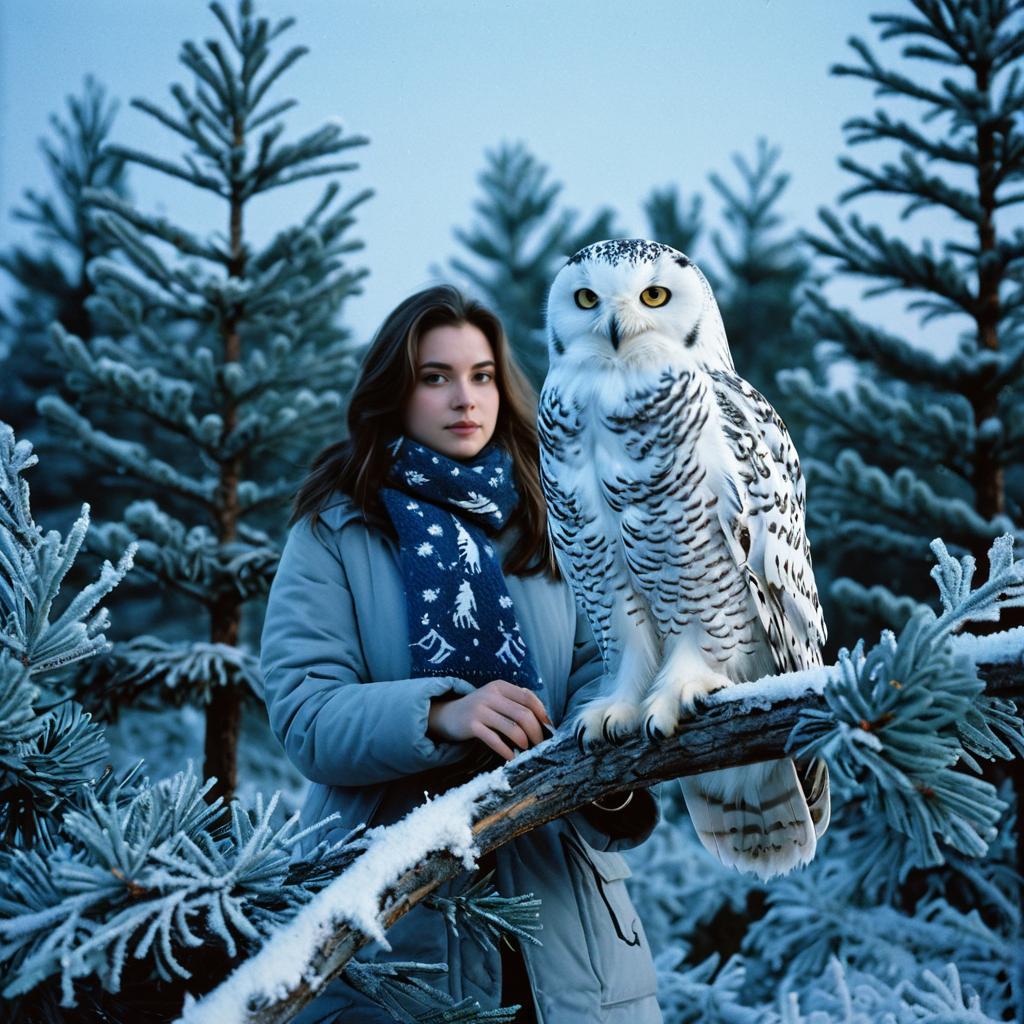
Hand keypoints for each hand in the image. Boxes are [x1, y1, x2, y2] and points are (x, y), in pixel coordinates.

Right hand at [428, 679, 552, 760]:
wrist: (447, 715)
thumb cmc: (479, 709)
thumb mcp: (496, 698)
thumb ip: (516, 702)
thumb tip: (543, 718)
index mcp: (500, 686)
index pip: (528, 697)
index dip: (542, 713)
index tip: (548, 727)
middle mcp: (490, 695)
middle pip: (523, 714)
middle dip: (536, 732)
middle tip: (540, 744)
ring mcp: (480, 710)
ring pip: (512, 728)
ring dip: (524, 742)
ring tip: (527, 750)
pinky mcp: (471, 726)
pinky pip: (495, 740)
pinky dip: (506, 751)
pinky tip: (511, 757)